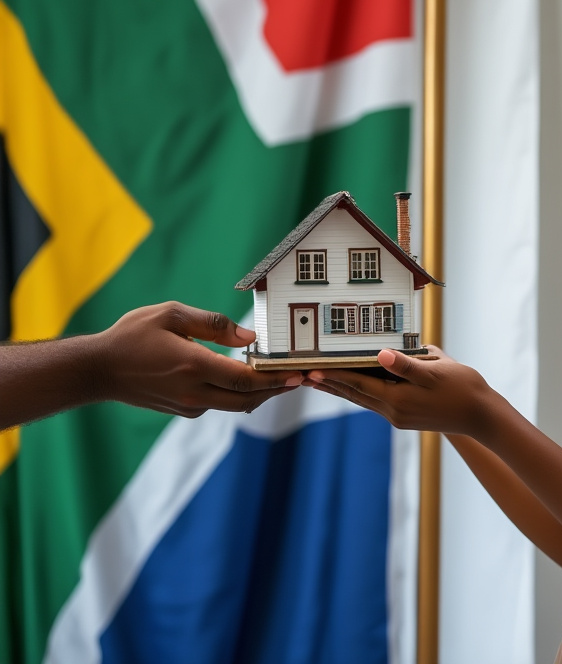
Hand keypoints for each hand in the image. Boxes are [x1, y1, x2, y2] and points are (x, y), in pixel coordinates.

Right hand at [93, 301, 301, 417]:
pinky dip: (239, 396)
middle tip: (300, 379)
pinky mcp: (183, 410)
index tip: (297, 374)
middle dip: (276, 390)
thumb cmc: (133, 335)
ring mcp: (188, 405)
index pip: (245, 379)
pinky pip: (219, 405)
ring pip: (235, 406)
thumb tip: (250, 337)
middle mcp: (194, 391)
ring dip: (261, 395)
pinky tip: (248, 382)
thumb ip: (213, 324)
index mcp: (193, 366)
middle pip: (248, 399)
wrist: (98, 370)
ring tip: (282, 381)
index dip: (275, 379)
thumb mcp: (171, 315)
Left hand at [305, 346, 496, 435]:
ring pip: (364, 400)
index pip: (357, 384)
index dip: (333, 376)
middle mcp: (394, 412)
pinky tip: (357, 385)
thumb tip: (382, 354)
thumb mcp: (436, 370)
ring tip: (321, 381)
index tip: (311, 370)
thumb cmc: (463, 388)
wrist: (482, 416)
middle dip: (329, 385)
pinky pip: (377, 402)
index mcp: (397, 400)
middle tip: (304, 376)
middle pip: (354, 395)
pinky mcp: (407, 416)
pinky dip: (362, 392)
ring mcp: (400, 416)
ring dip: (342, 390)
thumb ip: (406, 363)